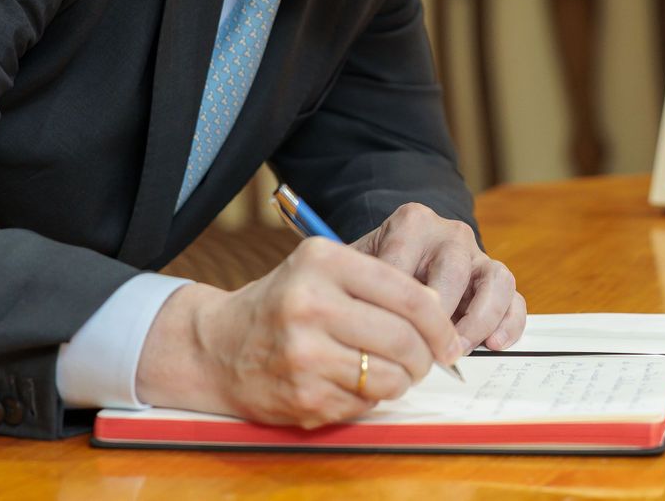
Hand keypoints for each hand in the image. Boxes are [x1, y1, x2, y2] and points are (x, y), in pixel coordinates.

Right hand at [135, 238, 461, 427]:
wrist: (216, 346)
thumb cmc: (283, 303)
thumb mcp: (323, 270)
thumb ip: (379, 281)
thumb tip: (439, 312)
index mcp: (322, 261)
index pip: (409, 294)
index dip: (440, 322)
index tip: (448, 337)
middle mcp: (310, 304)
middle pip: (404, 339)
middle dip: (426, 356)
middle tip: (427, 359)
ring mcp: (304, 354)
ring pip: (389, 376)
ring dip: (403, 380)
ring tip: (394, 372)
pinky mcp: (303, 395)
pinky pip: (365, 402)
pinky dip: (372, 397)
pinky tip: (357, 383)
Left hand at [352, 202, 526, 352]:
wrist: (405, 253)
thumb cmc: (378, 266)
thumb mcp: (358, 265)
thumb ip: (359, 284)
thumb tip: (359, 322)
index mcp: (413, 222)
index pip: (404, 260)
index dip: (394, 301)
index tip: (387, 332)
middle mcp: (451, 234)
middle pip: (453, 271)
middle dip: (440, 315)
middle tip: (426, 350)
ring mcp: (478, 256)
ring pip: (495, 280)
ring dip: (479, 320)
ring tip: (460, 349)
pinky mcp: (496, 280)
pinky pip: (514, 299)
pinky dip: (509, 323)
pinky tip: (494, 344)